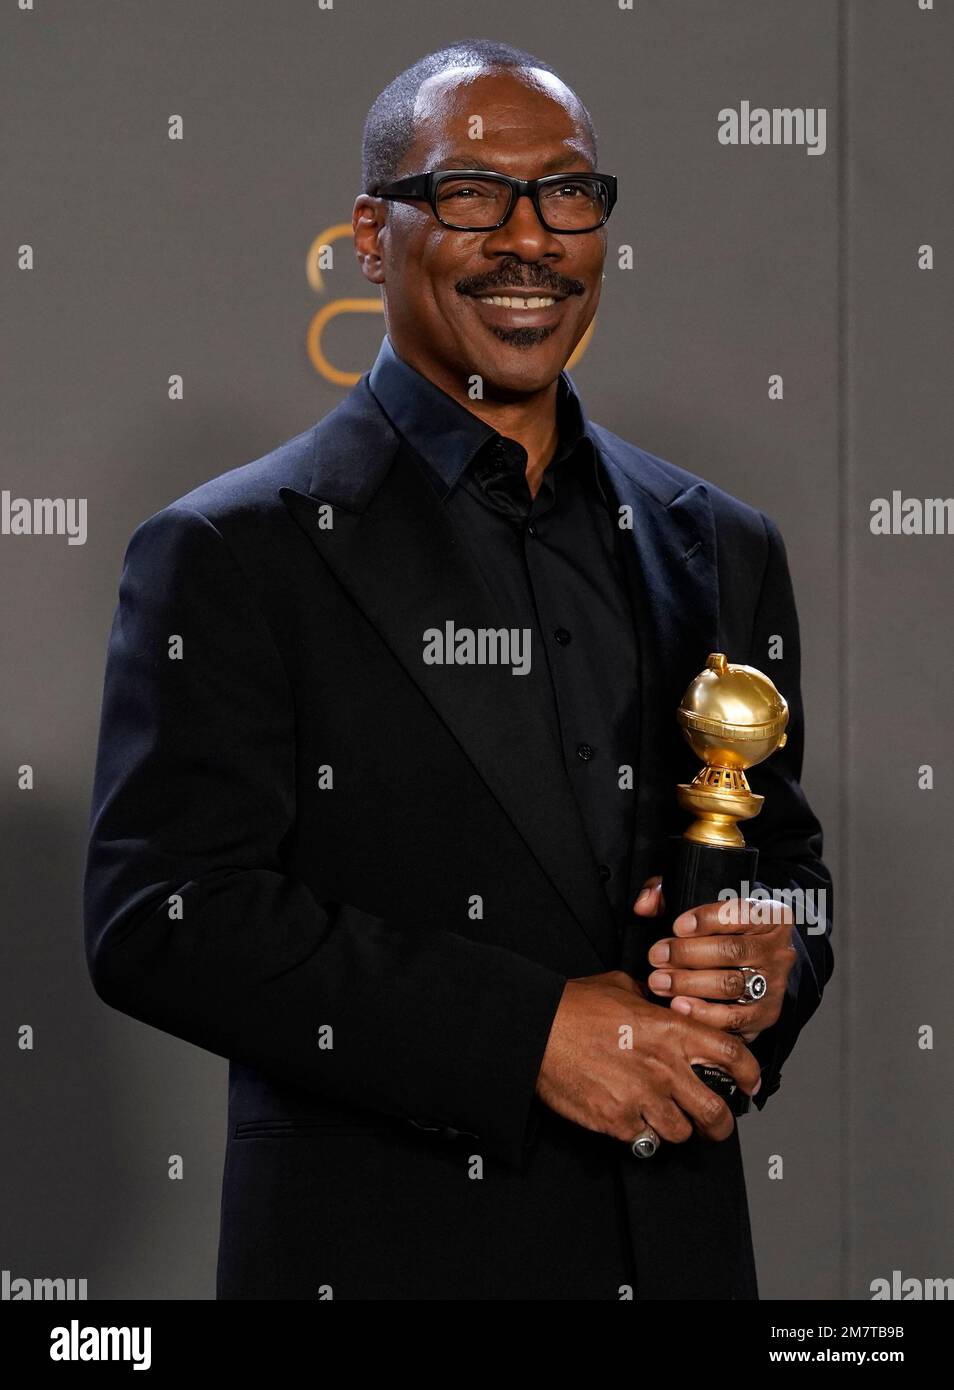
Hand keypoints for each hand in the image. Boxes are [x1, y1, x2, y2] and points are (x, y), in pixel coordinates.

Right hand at [535, 969, 760, 1145]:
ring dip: (674, 1128)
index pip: (732, 1055)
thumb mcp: (620, 988)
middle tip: (715, 1125)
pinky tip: (628, 1119)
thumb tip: (660, 1004)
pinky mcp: (617, 1122)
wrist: (535, 1031)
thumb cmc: (573, 1007)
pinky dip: (639, 1134)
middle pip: (716, 1113)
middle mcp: (664, 1068)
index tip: (749, 1084)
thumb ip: (650, 1001)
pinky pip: (643, 1140)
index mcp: (671, 1030)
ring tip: (660, 1117)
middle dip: (721, 1125)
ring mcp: (642, 1099)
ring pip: (680, 1134)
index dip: (750, 1074)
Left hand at [633, 875, 796, 1042]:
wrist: (756, 969)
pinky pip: (734, 1018)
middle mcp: (778, 951)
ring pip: (731, 984)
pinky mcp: (764, 1015)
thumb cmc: (722, 934)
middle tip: (656, 956)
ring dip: (689, 984)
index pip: (741, 913)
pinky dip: (704, 1013)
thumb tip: (644, 904)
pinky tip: (679, 1005)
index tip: (677, 926)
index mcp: (770, 916)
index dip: (706, 919)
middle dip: (688, 954)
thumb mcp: (704, 909)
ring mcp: (773, 985)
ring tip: (659, 982)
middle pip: (732, 951)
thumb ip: (670, 898)